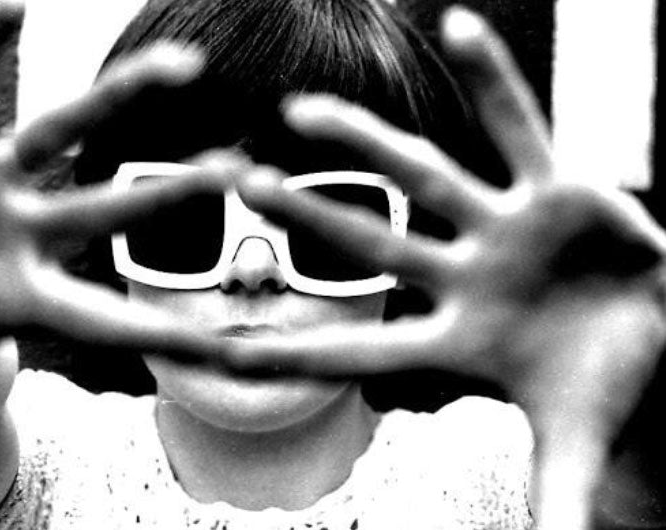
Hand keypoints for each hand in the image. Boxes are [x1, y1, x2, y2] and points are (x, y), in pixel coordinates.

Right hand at [0, 0, 224, 526]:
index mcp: (26, 296)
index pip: (110, 318)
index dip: (169, 329)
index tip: (241, 336)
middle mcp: (24, 232)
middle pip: (109, 209)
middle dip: (170, 194)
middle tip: (240, 171)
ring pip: (64, 132)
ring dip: (120, 100)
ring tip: (184, 68)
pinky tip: (15, 3)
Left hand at [231, 7, 665, 529]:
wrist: (657, 327)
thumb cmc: (605, 380)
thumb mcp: (576, 442)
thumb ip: (555, 496)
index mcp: (457, 339)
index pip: (362, 348)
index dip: (299, 351)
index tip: (223, 347)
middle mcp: (465, 272)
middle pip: (375, 240)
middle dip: (312, 216)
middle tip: (241, 185)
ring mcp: (504, 225)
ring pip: (424, 172)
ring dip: (366, 139)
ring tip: (300, 109)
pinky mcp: (556, 186)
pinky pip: (521, 122)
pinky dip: (494, 76)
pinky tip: (457, 24)